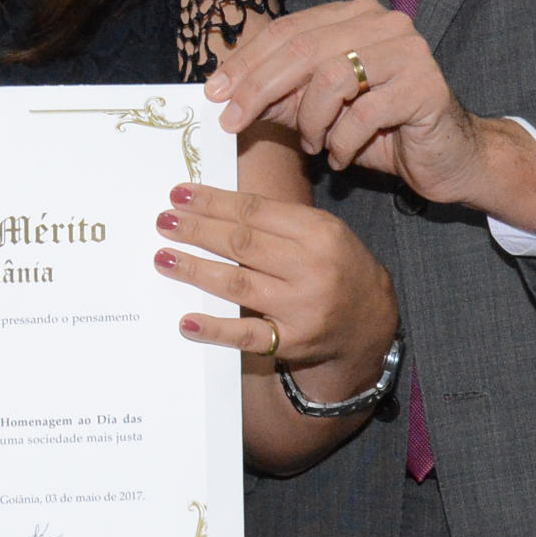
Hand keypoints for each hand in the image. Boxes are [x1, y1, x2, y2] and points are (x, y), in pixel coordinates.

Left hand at [152, 181, 397, 398]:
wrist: (372, 324)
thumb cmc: (336, 267)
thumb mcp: (321, 232)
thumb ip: (275, 220)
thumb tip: (212, 206)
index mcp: (319, 231)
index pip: (255, 211)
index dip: (213, 202)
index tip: (179, 195)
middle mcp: (312, 268)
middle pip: (243, 244)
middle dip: (198, 231)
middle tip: (164, 222)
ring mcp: (302, 307)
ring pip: (239, 284)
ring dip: (196, 270)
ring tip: (164, 257)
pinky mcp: (293, 342)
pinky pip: (248, 335)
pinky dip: (215, 329)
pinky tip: (187, 321)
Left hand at [204, 0, 535, 227]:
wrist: (446, 158)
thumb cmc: (380, 131)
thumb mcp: (317, 110)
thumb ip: (279, 95)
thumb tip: (224, 93)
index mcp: (353, 16)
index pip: (286, 31)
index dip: (246, 61)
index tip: (213, 92)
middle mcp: (382, 23)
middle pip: (302, 49)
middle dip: (259, 88)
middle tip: (233, 121)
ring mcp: (408, 50)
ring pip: (330, 78)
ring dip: (310, 121)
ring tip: (313, 144)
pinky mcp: (426, 85)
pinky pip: (362, 113)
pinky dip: (342, 142)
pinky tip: (342, 156)